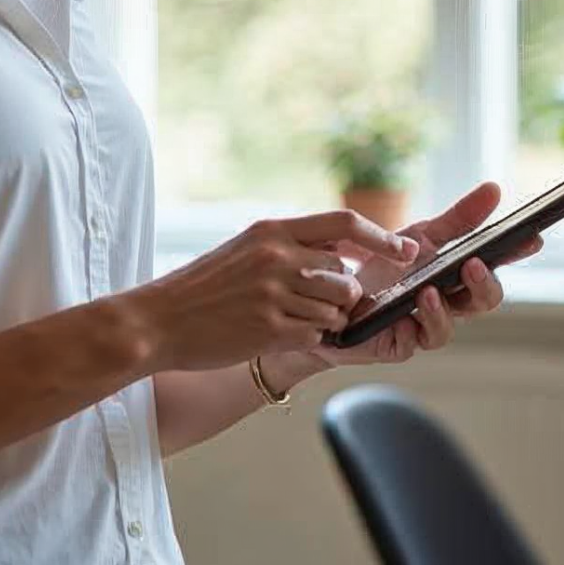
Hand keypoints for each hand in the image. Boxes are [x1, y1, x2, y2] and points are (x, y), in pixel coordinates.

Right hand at [118, 210, 416, 372]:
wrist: (157, 321)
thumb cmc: (202, 287)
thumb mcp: (244, 249)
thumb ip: (289, 246)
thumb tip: (342, 251)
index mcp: (271, 230)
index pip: (344, 224)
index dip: (381, 238)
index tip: (406, 250)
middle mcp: (277, 258)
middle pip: (345, 276)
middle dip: (345, 296)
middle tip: (323, 305)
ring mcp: (274, 294)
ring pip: (336, 310)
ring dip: (327, 321)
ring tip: (295, 321)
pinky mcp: (270, 329)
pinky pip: (315, 336)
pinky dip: (306, 339)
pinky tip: (278, 335)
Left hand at [297, 181, 538, 370]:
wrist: (335, 296)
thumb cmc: (385, 269)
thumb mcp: (420, 235)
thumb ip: (459, 218)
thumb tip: (495, 189)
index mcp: (458, 278)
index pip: (494, 266)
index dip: (515, 255)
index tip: (533, 239)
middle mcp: (449, 306)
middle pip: (483, 302)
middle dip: (484, 285)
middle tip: (474, 266)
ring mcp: (425, 328)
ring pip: (448, 328)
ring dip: (442, 310)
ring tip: (429, 291)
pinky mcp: (398, 345)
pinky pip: (413, 343)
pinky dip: (411, 327)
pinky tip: (406, 313)